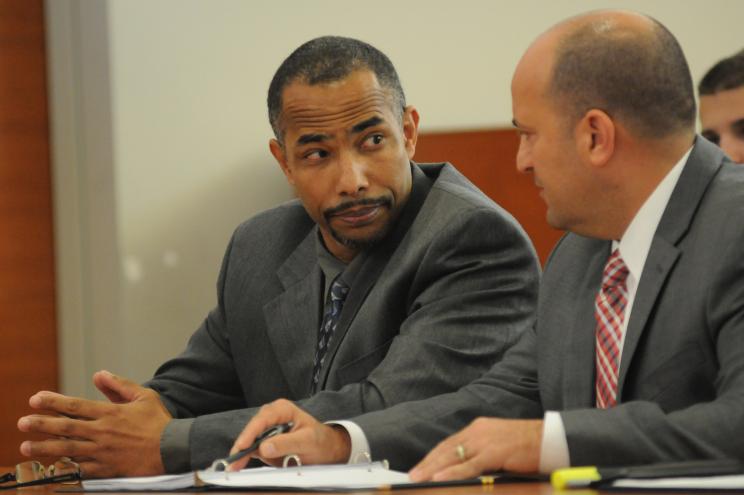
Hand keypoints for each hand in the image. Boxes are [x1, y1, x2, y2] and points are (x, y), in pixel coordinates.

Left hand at [17, 370, 171, 477]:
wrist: (172, 449)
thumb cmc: (159, 422)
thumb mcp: (144, 396)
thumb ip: (119, 385)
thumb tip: (99, 374)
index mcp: (110, 413)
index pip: (75, 406)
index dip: (53, 402)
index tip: (35, 399)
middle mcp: (102, 432)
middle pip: (65, 427)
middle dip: (41, 424)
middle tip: (22, 423)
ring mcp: (102, 452)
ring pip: (67, 449)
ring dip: (45, 448)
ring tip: (26, 446)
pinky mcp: (106, 469)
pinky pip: (81, 469)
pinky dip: (65, 467)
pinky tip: (52, 465)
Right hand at [229, 399, 349, 469]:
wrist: (327, 449)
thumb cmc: (320, 440)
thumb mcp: (307, 440)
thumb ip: (286, 443)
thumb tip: (264, 447)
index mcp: (282, 410)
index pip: (262, 420)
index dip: (250, 433)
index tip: (242, 446)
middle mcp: (272, 417)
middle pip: (252, 430)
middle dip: (242, 446)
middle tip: (233, 462)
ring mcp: (267, 431)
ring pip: (249, 441)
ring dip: (241, 454)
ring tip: (234, 467)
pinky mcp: (265, 443)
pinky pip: (252, 450)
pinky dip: (246, 458)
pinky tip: (239, 465)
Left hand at [409, 418, 542, 481]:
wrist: (550, 439)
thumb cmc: (528, 446)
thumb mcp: (499, 446)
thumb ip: (482, 454)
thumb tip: (466, 469)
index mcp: (478, 428)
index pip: (450, 443)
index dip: (434, 456)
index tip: (422, 466)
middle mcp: (477, 431)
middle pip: (446, 449)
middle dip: (428, 463)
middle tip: (412, 474)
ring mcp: (485, 441)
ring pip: (453, 456)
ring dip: (433, 468)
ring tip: (418, 478)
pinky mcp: (494, 452)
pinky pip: (468, 465)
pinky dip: (452, 472)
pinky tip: (439, 478)